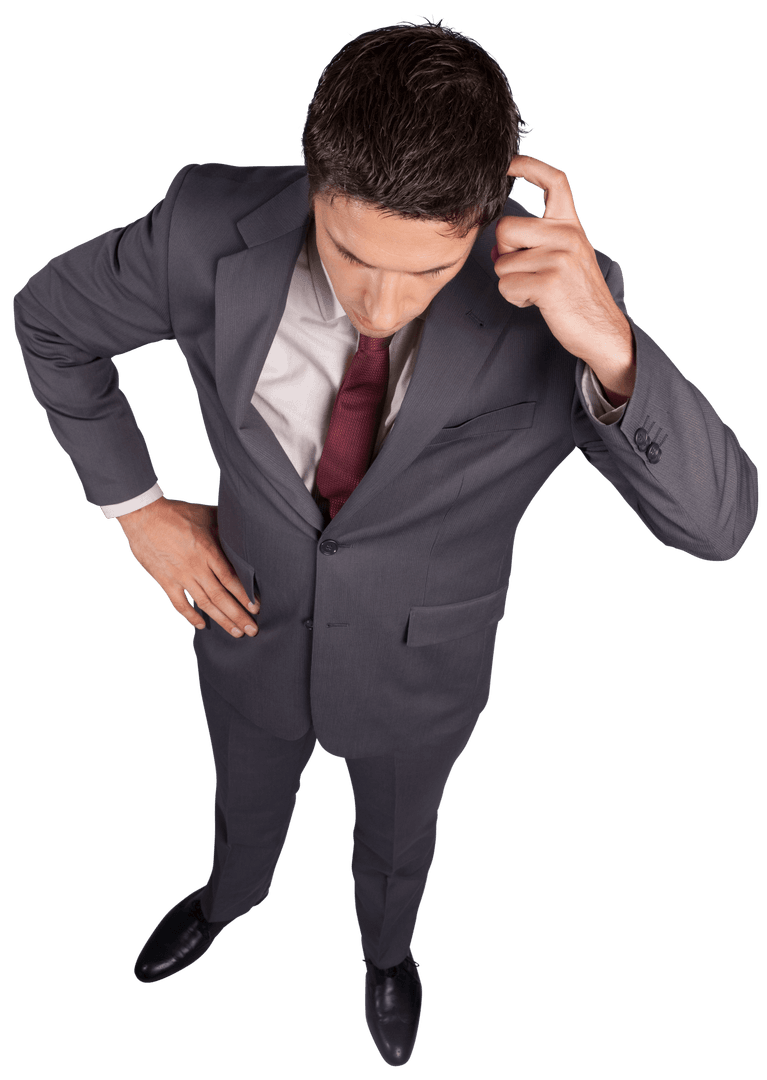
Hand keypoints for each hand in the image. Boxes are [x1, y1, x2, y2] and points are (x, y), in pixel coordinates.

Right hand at [116, 497, 259, 637]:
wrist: (143, 516)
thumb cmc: (176, 512)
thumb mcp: (205, 513)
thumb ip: (224, 523)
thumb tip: (241, 523)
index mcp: (208, 551)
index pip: (231, 579)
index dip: (244, 595)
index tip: (256, 608)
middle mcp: (196, 567)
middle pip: (221, 596)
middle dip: (238, 615)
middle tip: (252, 630)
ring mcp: (180, 576)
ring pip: (204, 603)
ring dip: (221, 620)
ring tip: (236, 632)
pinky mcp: (165, 580)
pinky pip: (179, 603)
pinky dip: (191, 616)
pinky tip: (202, 624)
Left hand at [492, 155, 634, 388]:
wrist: (602, 330)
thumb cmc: (577, 295)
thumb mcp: (566, 257)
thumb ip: (538, 241)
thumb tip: (499, 244)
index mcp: (571, 225)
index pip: (554, 181)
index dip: (528, 166)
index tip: (508, 163)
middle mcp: (568, 235)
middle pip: (505, 229)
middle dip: (505, 254)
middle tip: (526, 272)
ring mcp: (560, 257)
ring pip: (503, 262)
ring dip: (511, 281)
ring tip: (537, 290)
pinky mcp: (549, 282)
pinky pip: (507, 285)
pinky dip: (515, 298)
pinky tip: (537, 301)